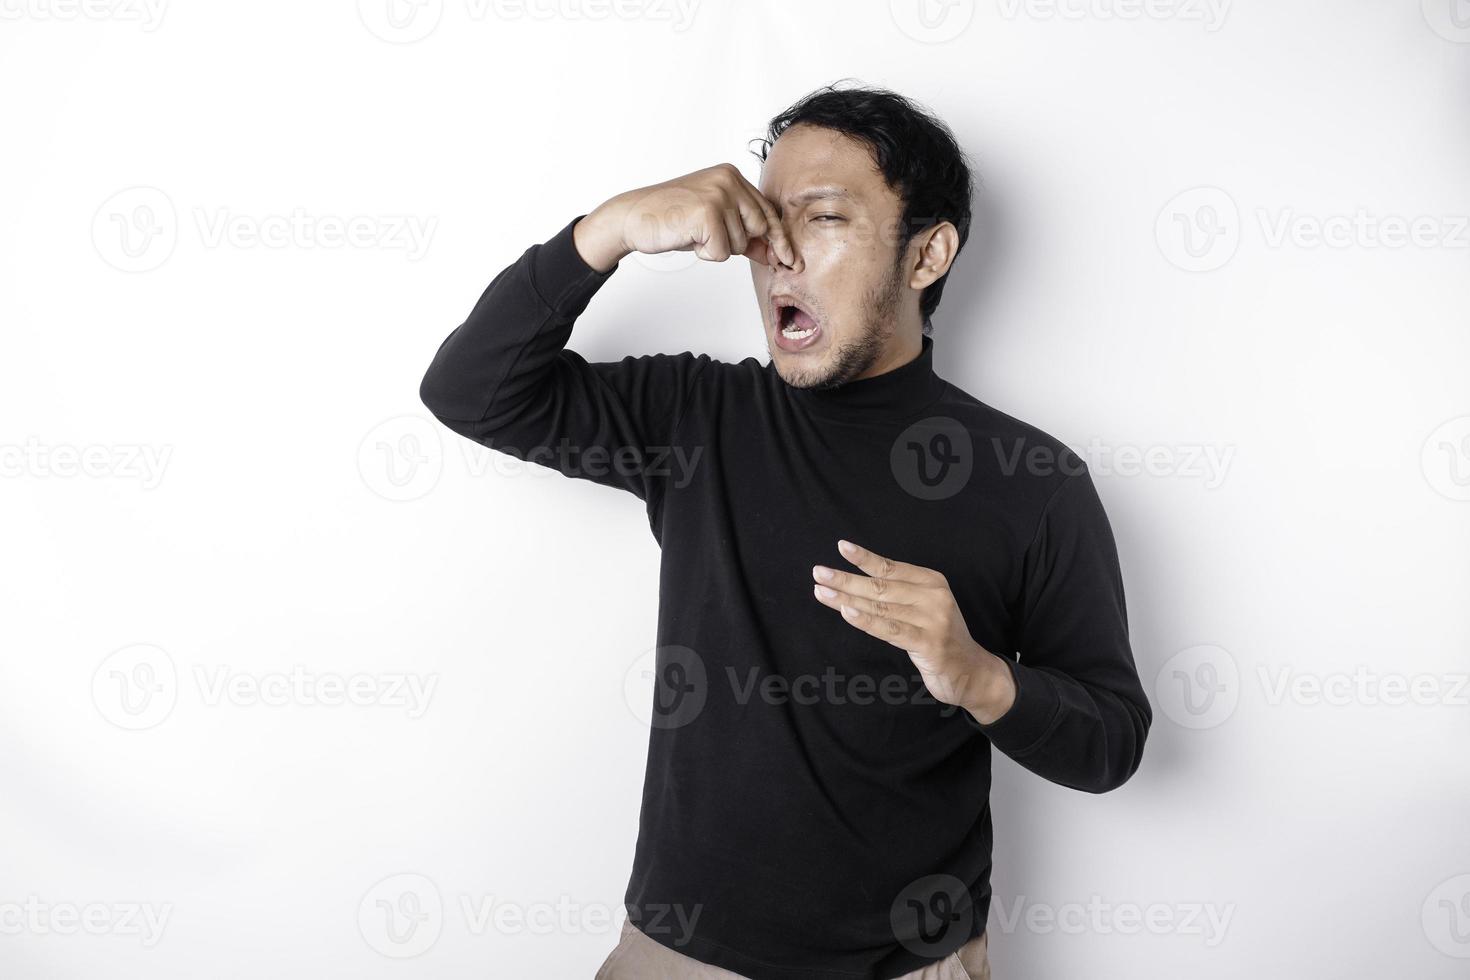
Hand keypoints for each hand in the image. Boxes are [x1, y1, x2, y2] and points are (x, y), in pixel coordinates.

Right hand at [574, 163, 799, 271]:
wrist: (633, 218)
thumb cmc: (672, 220)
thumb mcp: (715, 223)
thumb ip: (745, 233)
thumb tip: (776, 254)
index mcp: (732, 176)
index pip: (767, 212)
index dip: (779, 239)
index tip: (791, 260)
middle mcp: (729, 179)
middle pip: (759, 230)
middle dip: (738, 244)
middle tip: (706, 236)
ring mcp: (719, 194)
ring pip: (740, 244)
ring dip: (717, 249)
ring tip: (693, 233)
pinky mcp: (708, 212)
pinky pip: (722, 252)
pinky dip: (706, 254)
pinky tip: (688, 238)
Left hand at [812, 539, 1017, 725]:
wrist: (972, 672)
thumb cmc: (938, 637)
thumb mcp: (924, 608)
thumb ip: (898, 595)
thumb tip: (854, 583)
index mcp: (932, 582)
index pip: (891, 567)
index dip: (865, 558)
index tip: (841, 547)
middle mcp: (934, 596)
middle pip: (881, 586)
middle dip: (846, 579)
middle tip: (819, 573)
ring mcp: (933, 620)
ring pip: (881, 607)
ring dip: (847, 599)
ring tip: (822, 592)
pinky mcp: (929, 644)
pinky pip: (890, 630)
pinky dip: (866, 620)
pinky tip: (847, 612)